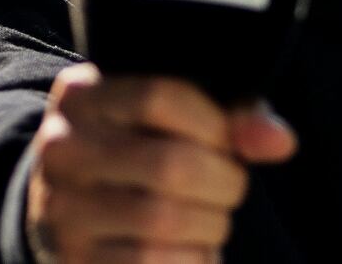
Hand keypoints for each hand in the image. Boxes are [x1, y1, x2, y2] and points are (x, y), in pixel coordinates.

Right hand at [25, 64, 296, 263]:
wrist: (79, 208)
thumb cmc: (147, 147)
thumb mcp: (178, 115)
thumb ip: (232, 116)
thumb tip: (280, 142)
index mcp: (83, 94)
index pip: (158, 96)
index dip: (213, 123)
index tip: (230, 140)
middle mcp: (60, 147)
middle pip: (170, 164)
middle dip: (224, 181)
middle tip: (231, 186)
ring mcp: (61, 207)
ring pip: (163, 219)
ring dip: (211, 224)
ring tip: (212, 216)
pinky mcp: (73, 258)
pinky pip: (150, 262)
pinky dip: (192, 257)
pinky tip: (193, 246)